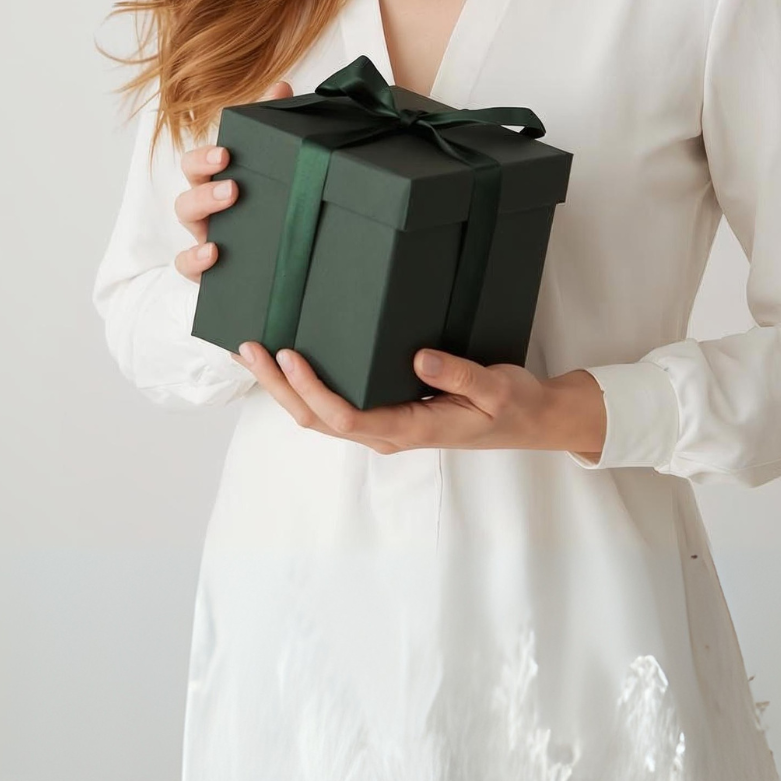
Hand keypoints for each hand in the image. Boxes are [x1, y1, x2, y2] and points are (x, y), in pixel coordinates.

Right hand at [173, 79, 293, 281]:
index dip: (206, 156)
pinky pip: (187, 265)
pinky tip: (213, 254)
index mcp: (217, 181)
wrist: (275, 262)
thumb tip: (281, 87)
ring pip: (186, 218)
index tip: (226, 152)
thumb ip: (271, 129)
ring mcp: (203, 236)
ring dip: (203, 208)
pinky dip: (194, 259)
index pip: (200, 162)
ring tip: (229, 203)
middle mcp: (205, 207)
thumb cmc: (264, 207)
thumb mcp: (269, 169)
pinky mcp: (206, 269)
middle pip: (189, 187)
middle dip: (205, 183)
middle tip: (233, 185)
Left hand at [236, 342, 608, 461]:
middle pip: (317, 419)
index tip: (290, 355)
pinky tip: (292, 362)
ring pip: (319, 416)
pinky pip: (334, 406)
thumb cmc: (512, 404)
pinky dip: (304, 387)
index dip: (313, 390)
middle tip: (250, 347)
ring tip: (255, 351)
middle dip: (279, 387)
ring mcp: (384, 426)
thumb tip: (419, 359)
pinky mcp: (386, 414)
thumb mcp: (496, 387)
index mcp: (410, 429)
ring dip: (284, 388)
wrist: (529, 422)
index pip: (346, 417)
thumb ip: (460, 375)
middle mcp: (388, 433)